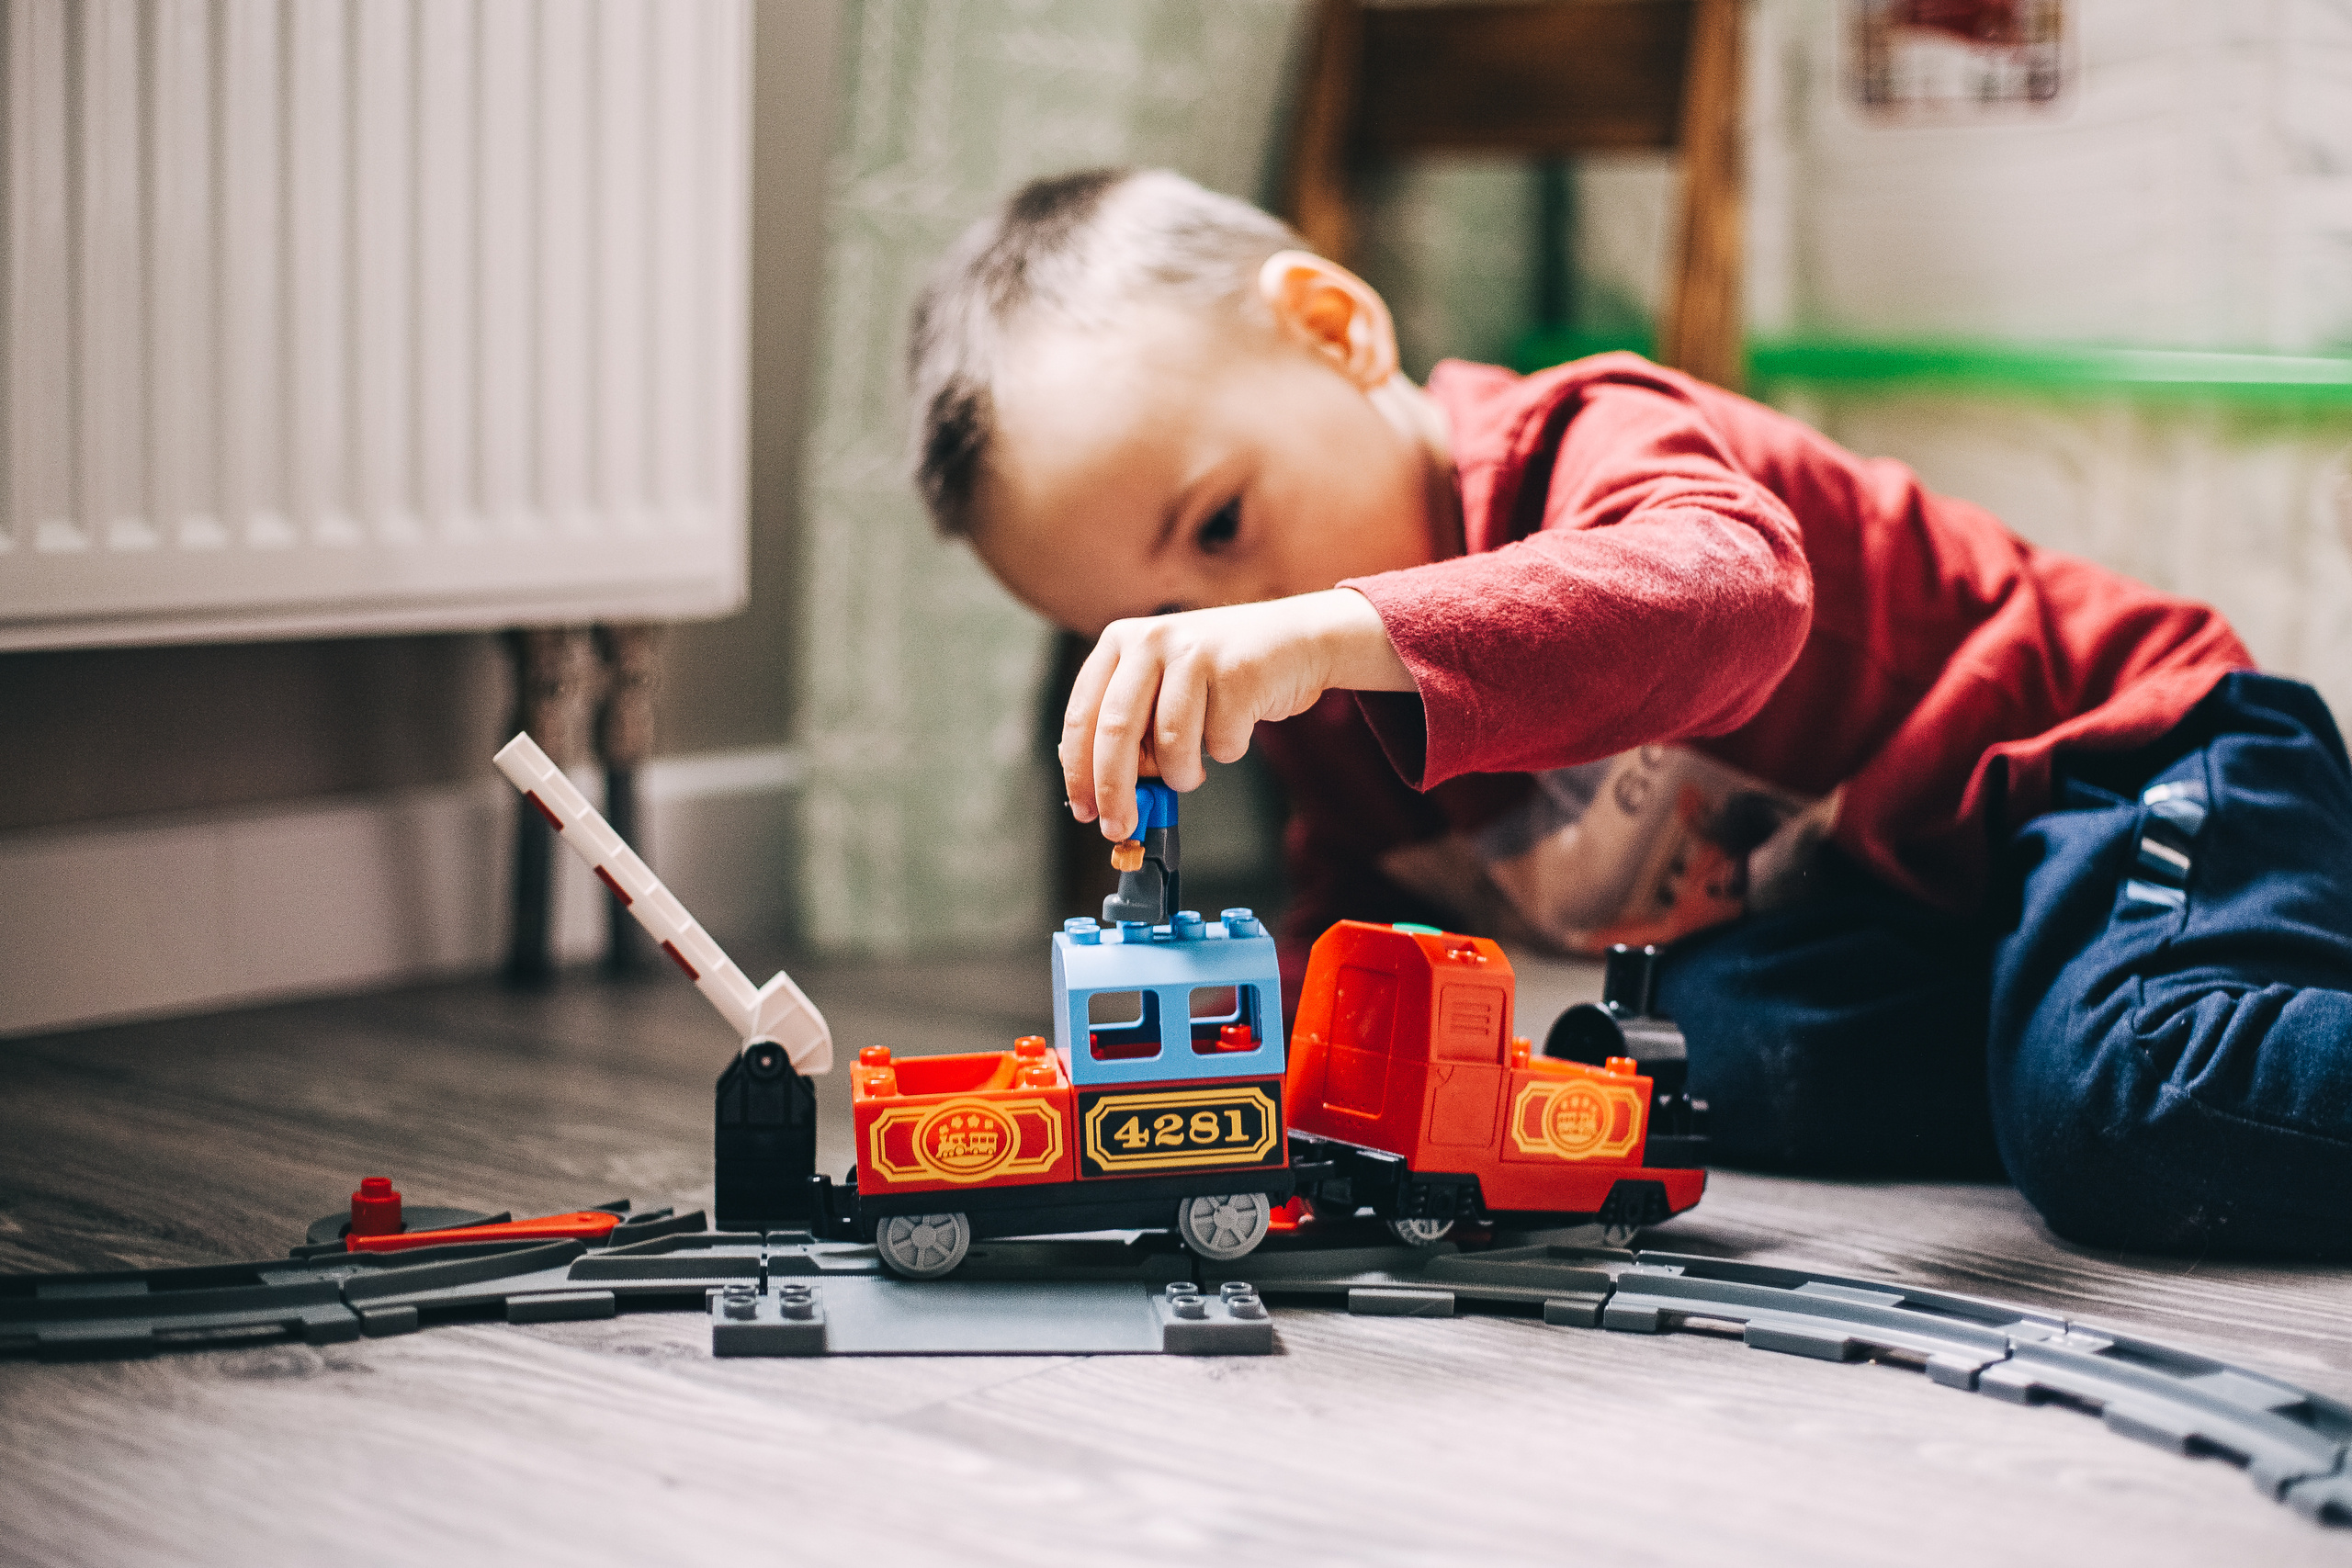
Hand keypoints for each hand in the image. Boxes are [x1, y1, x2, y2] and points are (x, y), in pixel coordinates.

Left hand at [1062, 588, 1412, 839]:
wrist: (1298, 639)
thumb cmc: (1222, 675)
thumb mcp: (1163, 689)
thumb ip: (1132, 731)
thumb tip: (1104, 797)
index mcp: (1120, 641)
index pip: (1083, 715)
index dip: (1079, 770)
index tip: (1083, 810)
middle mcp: (1151, 639)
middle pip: (1116, 731)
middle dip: (1115, 790)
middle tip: (1120, 828)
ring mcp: (1195, 651)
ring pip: (1171, 743)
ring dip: (1183, 774)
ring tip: (1194, 769)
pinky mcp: (1237, 670)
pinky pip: (1220, 742)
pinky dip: (1227, 750)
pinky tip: (1236, 726)